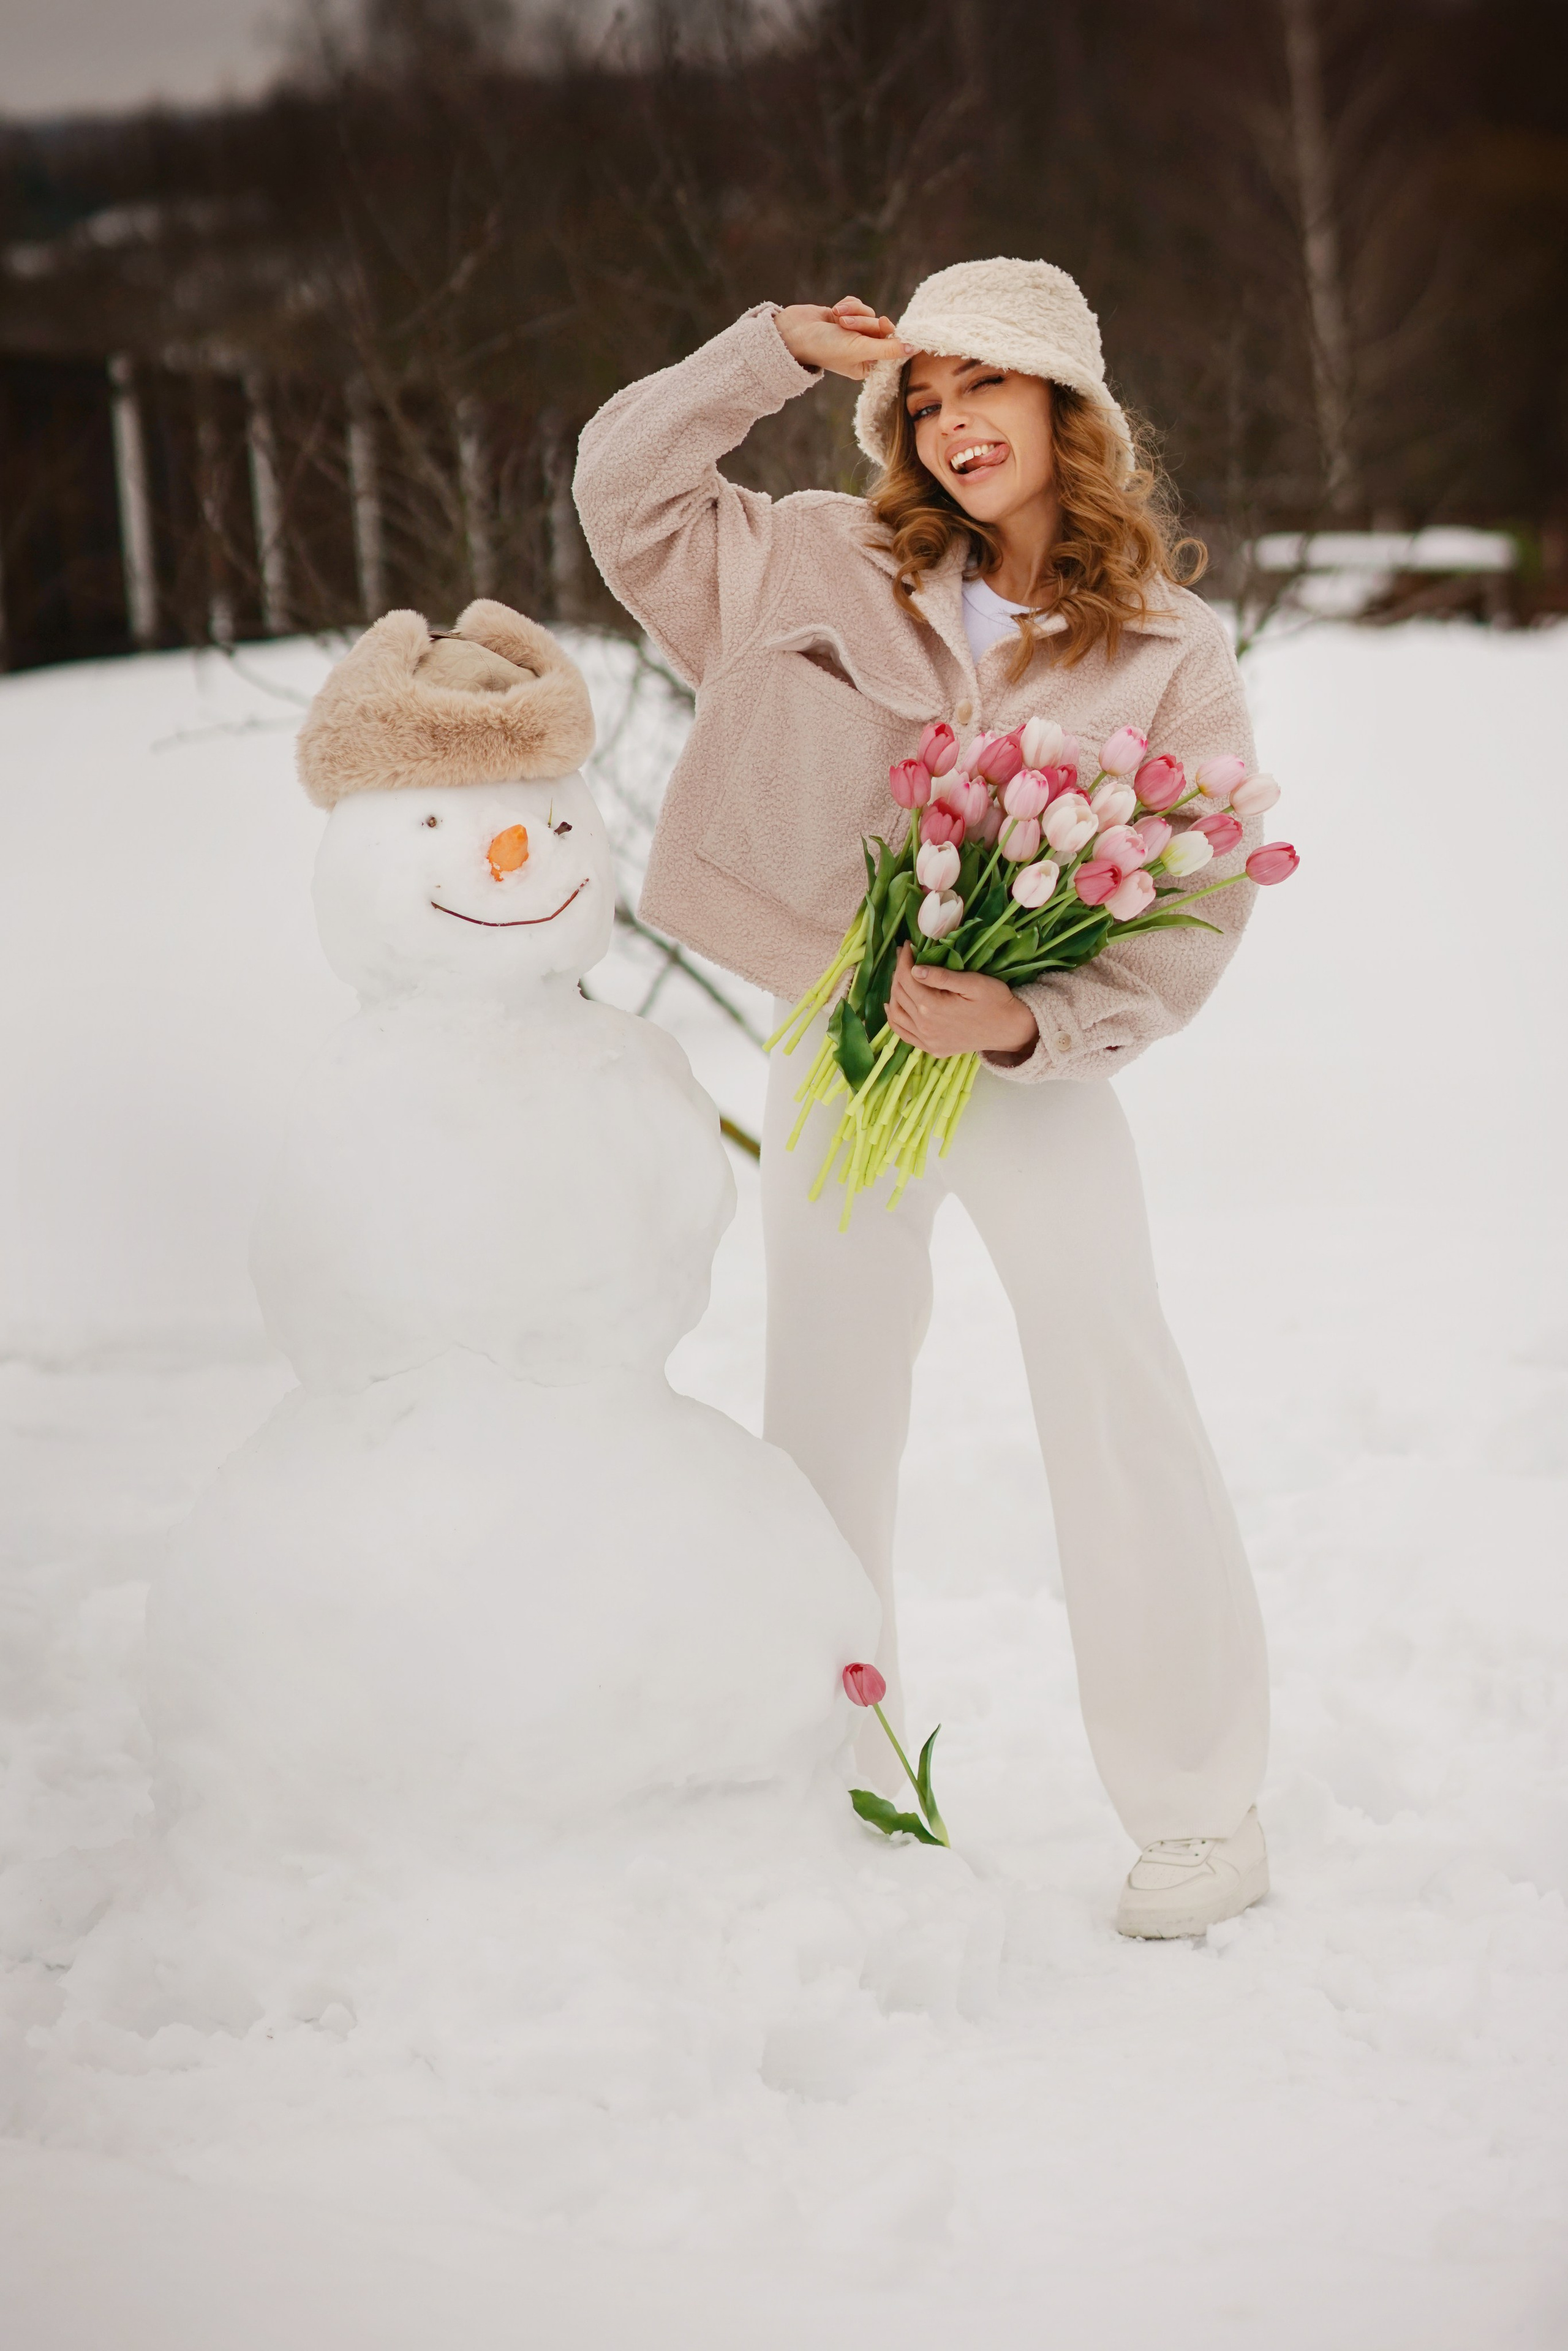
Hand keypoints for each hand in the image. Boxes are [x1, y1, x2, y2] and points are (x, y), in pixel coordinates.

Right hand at [774, 297, 908, 381]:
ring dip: (853, 312)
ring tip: (837, 318)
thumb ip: (889, 348)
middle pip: (880, 327)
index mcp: (868, 366)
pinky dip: (847, 304)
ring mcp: (853, 334)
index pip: (891, 346)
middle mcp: (862, 351)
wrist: (794, 332)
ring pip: (868, 313)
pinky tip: (834, 311)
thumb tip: (915, 348)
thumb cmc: (824, 346)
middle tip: (845, 325)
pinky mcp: (845, 317)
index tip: (881, 324)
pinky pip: (858, 304)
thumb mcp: (859, 349)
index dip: (887, 332)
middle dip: (863, 321)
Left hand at [886, 945, 1038, 1060]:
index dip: (904, 960)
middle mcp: (925, 1027)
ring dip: (894, 993)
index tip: (907, 945)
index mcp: (933, 1007)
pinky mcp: (931, 1048)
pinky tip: (893, 1006)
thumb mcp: (973, 983)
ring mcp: (927, 1041)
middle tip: (904, 956)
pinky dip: (895, 1018)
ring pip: (896, 1014)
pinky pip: (903, 1034)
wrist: (1009, 1029)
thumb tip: (915, 969)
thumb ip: (942, 977)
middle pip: (899, 994)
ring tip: (900, 976)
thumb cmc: (995, 1001)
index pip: (907, 978)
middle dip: (899, 972)